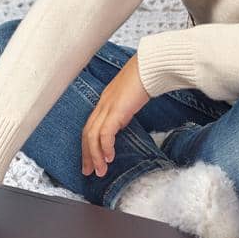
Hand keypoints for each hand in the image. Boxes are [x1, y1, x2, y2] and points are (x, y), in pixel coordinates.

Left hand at [81, 54, 150, 177]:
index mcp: (105, 101)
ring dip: (95, 156)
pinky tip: (110, 157)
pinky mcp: (116, 110)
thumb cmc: (146, 77)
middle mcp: (103, 104)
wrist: (151, 66)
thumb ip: (124, 109)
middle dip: (87, 155)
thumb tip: (123, 121)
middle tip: (88, 171)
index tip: (91, 160)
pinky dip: (105, 147)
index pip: (90, 126)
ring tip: (100, 171)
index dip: (88, 145)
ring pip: (92, 136)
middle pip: (87, 133)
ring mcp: (108, 106)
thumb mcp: (131, 97)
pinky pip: (105, 133)